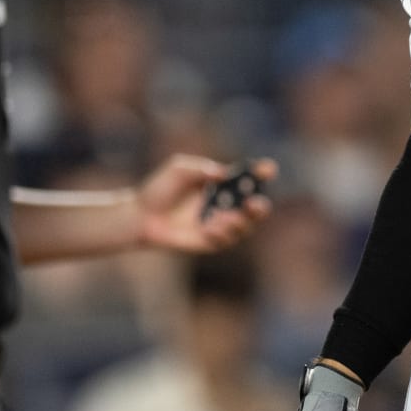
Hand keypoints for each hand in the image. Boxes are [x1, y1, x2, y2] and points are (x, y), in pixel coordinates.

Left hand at [136, 155, 275, 252]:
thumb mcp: (178, 169)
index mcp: (221, 184)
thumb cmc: (159, 188)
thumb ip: (201, 169)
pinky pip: (225, 241)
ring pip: (244, 227)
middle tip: (255, 203)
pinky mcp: (209, 241)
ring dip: (239, 223)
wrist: (141, 215)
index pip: (248, 179)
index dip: (261, 174)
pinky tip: (209, 229)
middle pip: (255, 208)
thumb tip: (223, 174)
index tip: (269, 169)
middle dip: (260, 206)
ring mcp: (218, 224)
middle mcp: (225, 204)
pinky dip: (221, 235)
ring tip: (225, 218)